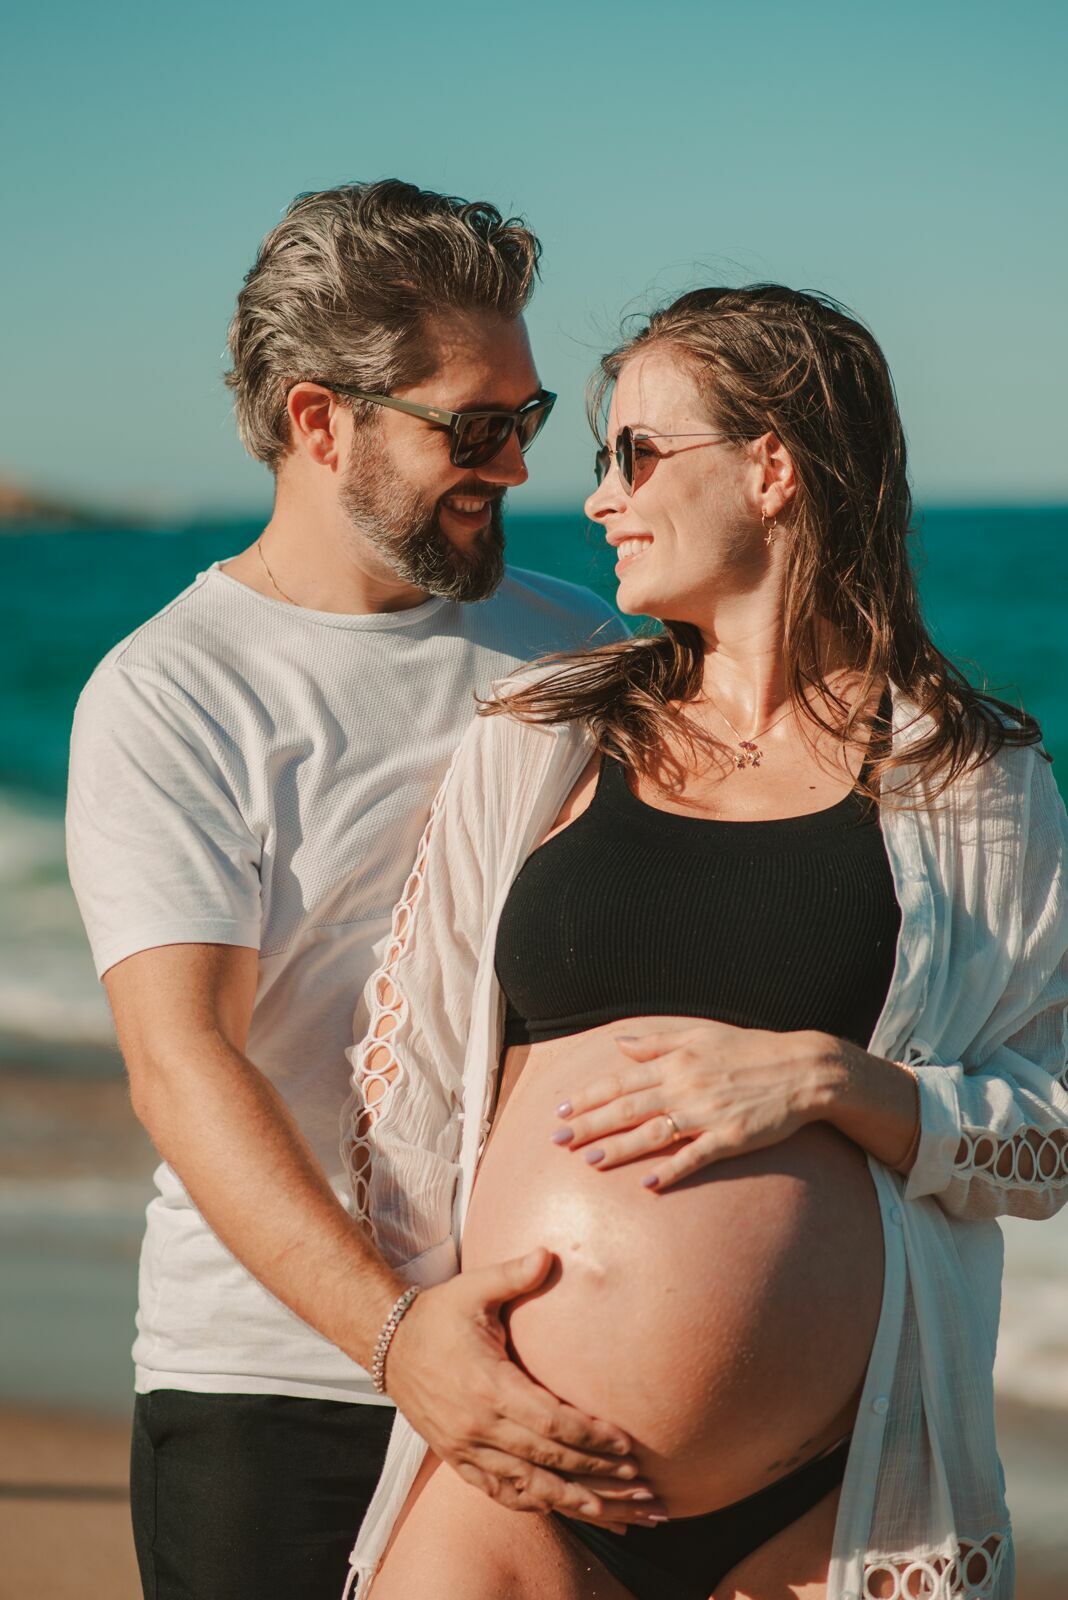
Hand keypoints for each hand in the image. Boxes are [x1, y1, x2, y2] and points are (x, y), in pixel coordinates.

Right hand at [384, 1247, 666, 1524]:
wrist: (388, 1345)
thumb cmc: (438, 1314)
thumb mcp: (474, 1288)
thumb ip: (514, 1274)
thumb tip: (549, 1253)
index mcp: (489, 1385)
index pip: (550, 1421)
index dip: (590, 1436)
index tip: (625, 1444)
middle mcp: (479, 1426)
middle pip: (548, 1460)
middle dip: (597, 1474)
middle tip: (640, 1485)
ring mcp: (467, 1449)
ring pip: (530, 1488)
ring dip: (576, 1502)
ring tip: (619, 1516)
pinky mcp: (458, 1460)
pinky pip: (501, 1493)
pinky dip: (536, 1504)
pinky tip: (566, 1510)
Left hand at [553, 1022, 828, 1190]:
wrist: (803, 1069)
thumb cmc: (750, 1050)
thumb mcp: (701, 1035)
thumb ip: (657, 1041)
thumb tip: (618, 1044)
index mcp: (676, 1061)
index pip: (621, 1080)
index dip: (588, 1096)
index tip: (560, 1110)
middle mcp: (686, 1085)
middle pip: (628, 1107)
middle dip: (589, 1124)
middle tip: (556, 1141)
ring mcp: (708, 1112)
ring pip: (654, 1132)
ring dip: (620, 1148)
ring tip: (588, 1161)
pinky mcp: (731, 1136)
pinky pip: (696, 1156)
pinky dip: (671, 1169)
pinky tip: (648, 1184)